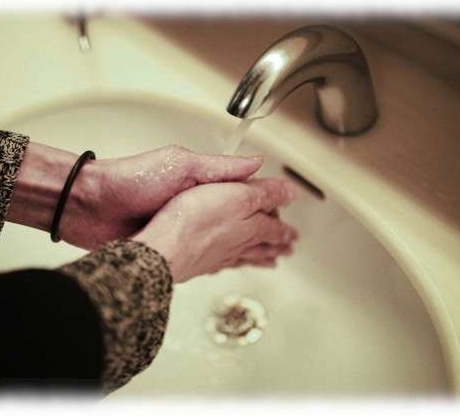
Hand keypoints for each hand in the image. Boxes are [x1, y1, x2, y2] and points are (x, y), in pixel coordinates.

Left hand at [5, 143, 263, 249]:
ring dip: (248, 249)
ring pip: (225, 241)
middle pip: (238, 220)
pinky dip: (224, 261)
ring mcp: (182, 228)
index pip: (243, 191)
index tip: (287, 207)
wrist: (90, 208)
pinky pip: (205, 256)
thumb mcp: (179, 164)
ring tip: (271, 258)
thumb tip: (255, 163)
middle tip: (288, 239)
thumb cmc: (128, 180)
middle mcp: (193, 206)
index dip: (267, 200)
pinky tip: (234, 266)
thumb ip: (218, 168)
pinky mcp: (170, 248)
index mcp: (199, 181)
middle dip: (264, 230)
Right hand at [132, 178, 298, 282]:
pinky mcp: (197, 263)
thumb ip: (266, 194)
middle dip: (276, 246)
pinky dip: (230, 265)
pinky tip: (226, 266)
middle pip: (262, 247)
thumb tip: (291, 194)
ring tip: (269, 264)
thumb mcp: (238, 195)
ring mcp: (216, 257)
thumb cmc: (197, 221)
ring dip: (258, 259)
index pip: (274, 229)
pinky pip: (221, 265)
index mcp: (251, 229)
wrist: (165, 249)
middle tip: (287, 251)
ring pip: (244, 258)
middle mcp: (236, 246)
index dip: (285, 229)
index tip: (294, 235)